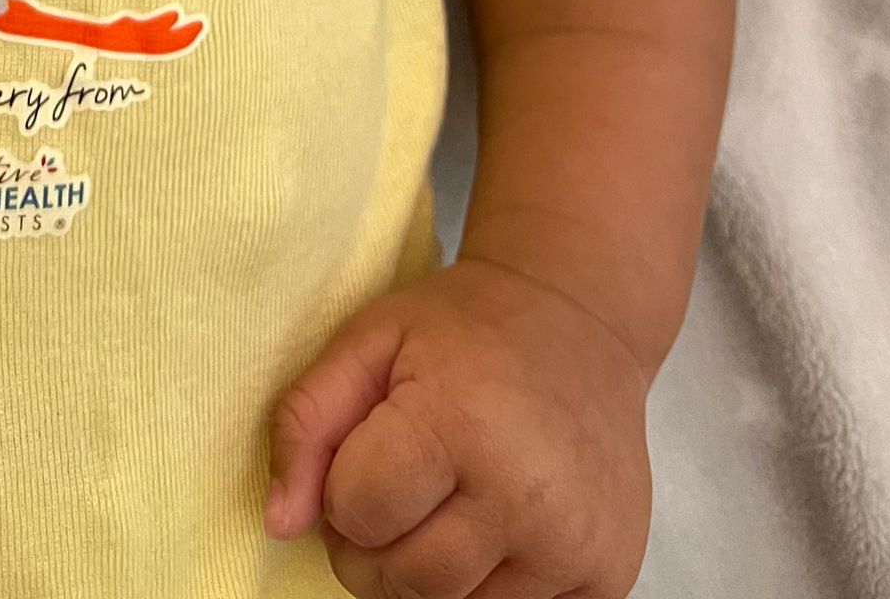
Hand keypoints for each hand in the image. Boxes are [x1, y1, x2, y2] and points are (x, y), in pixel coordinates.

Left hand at [264, 254, 652, 597]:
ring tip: (448, 502)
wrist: (580, 318)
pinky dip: (491, 585)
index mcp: (461, 421)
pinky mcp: (610, 574)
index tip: (369, 450)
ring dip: (432, 571)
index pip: (356, 514)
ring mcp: (575, 541)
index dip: (345, 488)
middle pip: (403, 580)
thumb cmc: (465, 328)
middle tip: (399, 486)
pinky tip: (498, 524)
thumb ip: (307, 422)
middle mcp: (525, 492)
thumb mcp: (370, 340)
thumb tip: (278, 523)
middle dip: (377, 545)